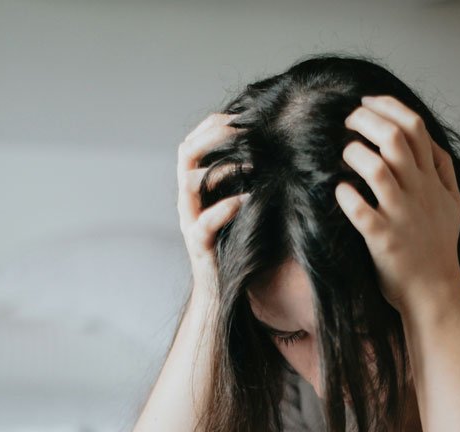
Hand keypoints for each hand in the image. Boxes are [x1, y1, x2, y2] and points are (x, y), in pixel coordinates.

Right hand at [176, 112, 250, 300]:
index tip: (239, 113)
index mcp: (196, 188)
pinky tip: (248, 200)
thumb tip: (274, 152)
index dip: (211, 125)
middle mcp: (188, 201)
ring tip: (250, 162)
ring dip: (220, 167)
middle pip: (185, 153)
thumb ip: (245, 182)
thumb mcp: (240, 207)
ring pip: (189, 183)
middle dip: (211, 135)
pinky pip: (206, 222)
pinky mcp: (200, 244)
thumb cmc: (236, 245)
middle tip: (240, 126)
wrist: (221, 291)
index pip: (192, 143)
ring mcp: (190, 221)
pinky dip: (226, 208)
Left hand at [335, 95, 459, 314]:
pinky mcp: (383, 240)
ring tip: (343, 155)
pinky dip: (346, 196)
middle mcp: (418, 193)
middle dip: (364, 120)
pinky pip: (360, 211)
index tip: (366, 101)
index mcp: (432, 180)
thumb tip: (431, 142)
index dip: (388, 106)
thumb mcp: (452, 204)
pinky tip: (340, 191)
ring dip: (354, 154)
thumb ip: (443, 170)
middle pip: (394, 139)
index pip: (415, 127)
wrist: (435, 290)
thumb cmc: (439, 247)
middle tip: (347, 121)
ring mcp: (401, 216)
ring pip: (376, 169)